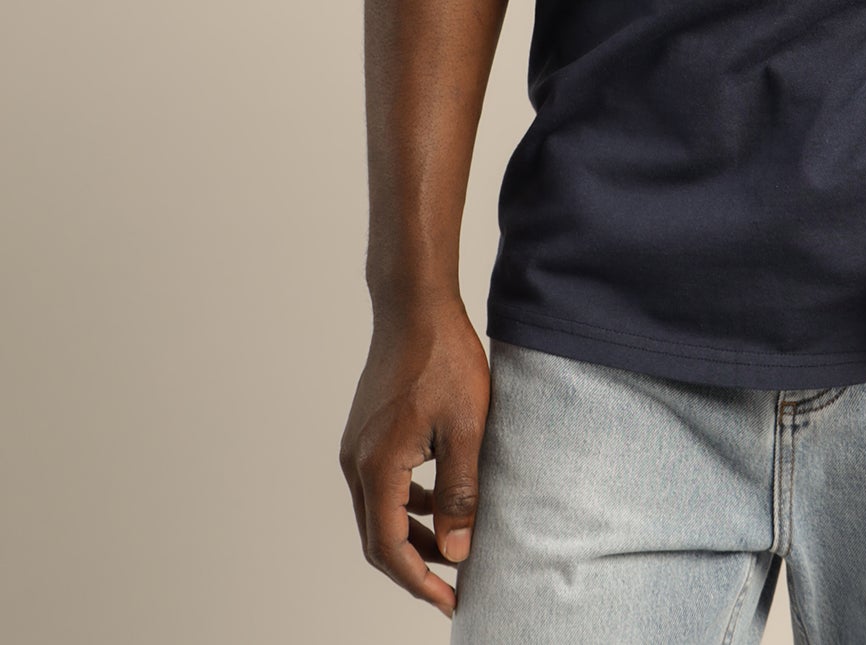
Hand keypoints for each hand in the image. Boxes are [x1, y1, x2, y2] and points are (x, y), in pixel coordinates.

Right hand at [339, 295, 490, 617]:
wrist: (415, 306)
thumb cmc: (444, 360)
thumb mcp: (467, 430)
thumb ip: (461, 494)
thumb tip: (457, 553)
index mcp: (378, 467)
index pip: (390, 548)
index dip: (420, 582)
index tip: (451, 601)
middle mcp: (357, 463)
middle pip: (378, 538)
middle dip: (415, 568)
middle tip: (452, 588)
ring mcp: (357, 446)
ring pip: (379, 512)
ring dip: (412, 536)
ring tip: (453, 548)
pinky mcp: (366, 432)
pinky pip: (381, 486)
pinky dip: (407, 505)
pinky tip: (439, 501)